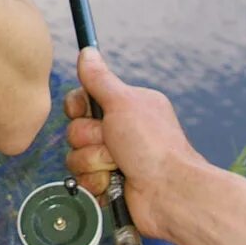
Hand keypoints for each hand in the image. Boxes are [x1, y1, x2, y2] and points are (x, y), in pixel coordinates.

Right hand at [63, 48, 204, 241]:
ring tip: (117, 166)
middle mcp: (120, 131)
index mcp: (127, 107)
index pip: (83, 100)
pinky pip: (82, 180)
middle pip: (76, 129)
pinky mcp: (108, 184)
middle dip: (90, 139)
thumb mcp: (123, 102)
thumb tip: (87, 51)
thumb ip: (99, 79)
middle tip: (114, 143)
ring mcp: (114, 159)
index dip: (78, 108)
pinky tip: (114, 183)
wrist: (169, 193)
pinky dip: (96, 183)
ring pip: (76, 156)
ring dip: (94, 162)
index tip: (86, 112)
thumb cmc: (153, 146)